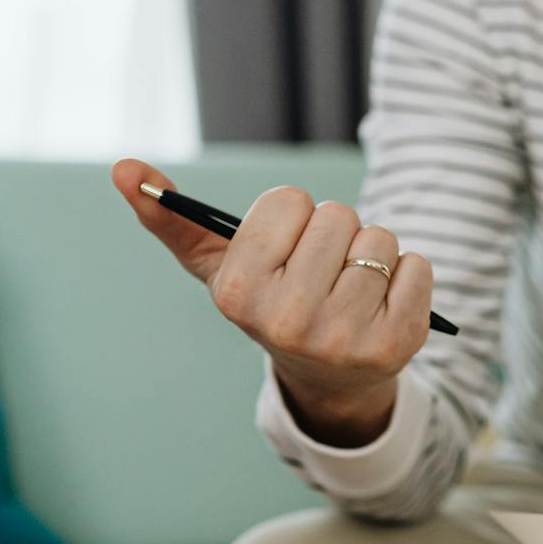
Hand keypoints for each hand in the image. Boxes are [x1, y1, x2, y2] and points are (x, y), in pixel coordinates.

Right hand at [111, 158, 435, 439]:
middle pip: (338, 215)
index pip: (288, 200)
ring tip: (353, 286)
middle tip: (324, 271)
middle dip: (336, 232)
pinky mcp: (396, 345)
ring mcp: (343, 337)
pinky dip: (409, 273)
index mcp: (240, 293)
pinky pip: (419, 266)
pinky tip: (386, 301)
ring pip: (380, 238)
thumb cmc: (272, 300)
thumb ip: (174, 218)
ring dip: (373, 252)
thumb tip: (123, 167)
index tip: (285, 247)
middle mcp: (287, 321)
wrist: (330, 376)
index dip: (292, 215)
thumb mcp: (220, 265)